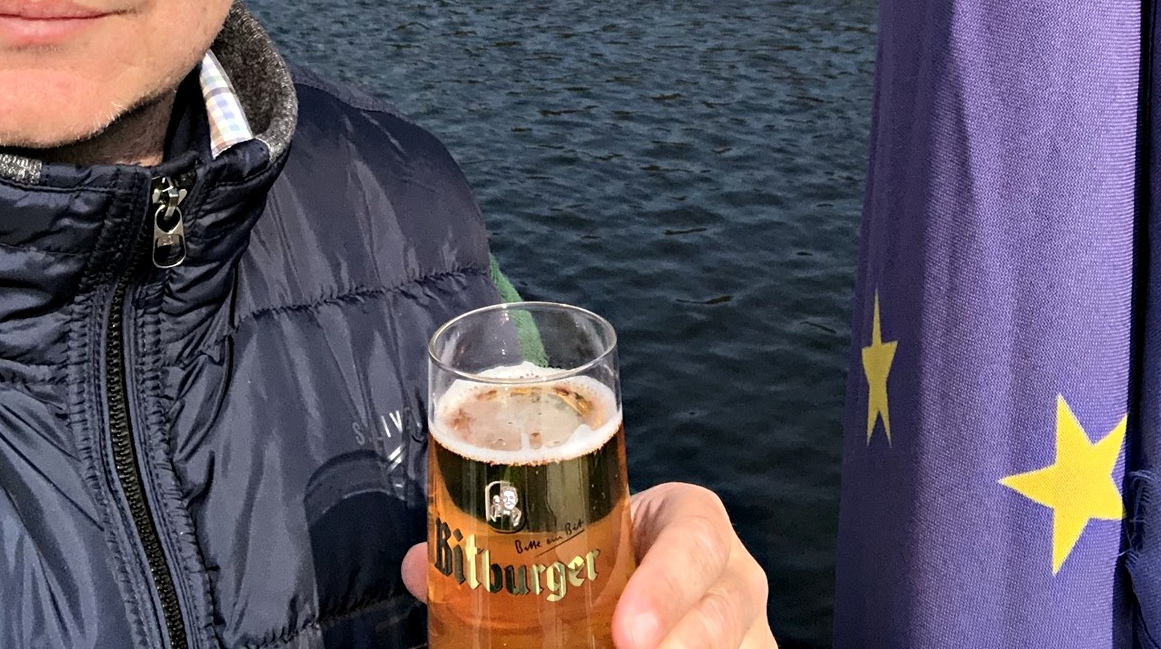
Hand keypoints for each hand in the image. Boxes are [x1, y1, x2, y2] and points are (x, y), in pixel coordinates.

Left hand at [402, 482, 774, 648]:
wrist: (665, 575)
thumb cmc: (620, 553)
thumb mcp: (583, 537)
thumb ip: (511, 548)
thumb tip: (416, 566)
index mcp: (692, 524)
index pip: (698, 539)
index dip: (669, 585)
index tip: (625, 631)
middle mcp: (732, 578)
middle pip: (724, 615)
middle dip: (681, 646)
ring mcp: (744, 632)